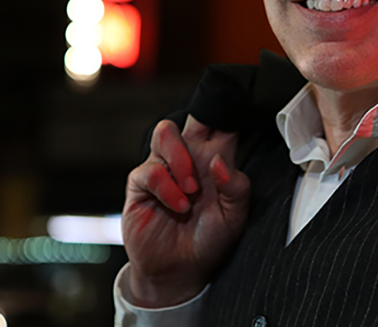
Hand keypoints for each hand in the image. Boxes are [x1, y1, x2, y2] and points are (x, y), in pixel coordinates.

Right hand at [121, 115, 250, 306]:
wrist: (181, 270)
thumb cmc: (210, 238)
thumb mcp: (234, 217)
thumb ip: (236, 187)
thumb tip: (219, 161)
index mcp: (215, 159)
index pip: (221, 123)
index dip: (227, 110)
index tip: (236, 108)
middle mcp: (189, 158)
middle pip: (192, 117)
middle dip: (201, 118)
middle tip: (208, 147)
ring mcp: (164, 168)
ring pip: (165, 132)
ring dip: (180, 158)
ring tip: (192, 189)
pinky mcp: (141, 185)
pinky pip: (150, 171)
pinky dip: (166, 188)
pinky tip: (178, 206)